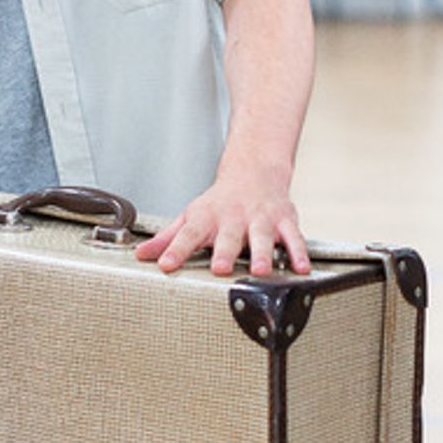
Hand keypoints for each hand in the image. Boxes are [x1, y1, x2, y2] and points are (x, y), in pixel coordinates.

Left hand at [135, 157, 309, 276]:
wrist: (254, 172)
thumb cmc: (220, 202)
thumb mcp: (190, 217)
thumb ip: (168, 238)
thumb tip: (141, 254)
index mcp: (207, 218)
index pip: (187, 235)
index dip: (175, 249)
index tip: (165, 264)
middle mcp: (233, 218)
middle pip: (227, 237)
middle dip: (224, 253)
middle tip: (219, 269)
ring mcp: (260, 219)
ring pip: (261, 237)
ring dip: (262, 254)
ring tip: (260, 271)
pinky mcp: (284, 221)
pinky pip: (293, 237)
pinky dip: (298, 252)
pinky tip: (300, 268)